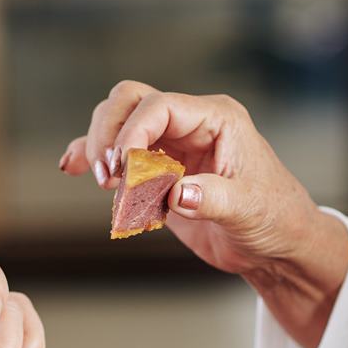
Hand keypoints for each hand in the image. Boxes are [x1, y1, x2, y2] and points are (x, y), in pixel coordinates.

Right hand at [59, 82, 347, 347]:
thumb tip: (176, 194)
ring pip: (118, 122)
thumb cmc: (274, 219)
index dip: (132, 132)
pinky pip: (117, 153)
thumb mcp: (248, 210)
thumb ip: (212, 199)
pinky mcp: (158, 170)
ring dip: (100, 148)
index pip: (159, 106)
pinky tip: (71, 167)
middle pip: (129, 102)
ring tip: (106, 184)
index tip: (121, 170)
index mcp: (217, 119)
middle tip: (107, 176)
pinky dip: (92, 158)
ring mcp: (172, 145)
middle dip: (109, 135)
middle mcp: (190, 124)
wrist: (276, 246)